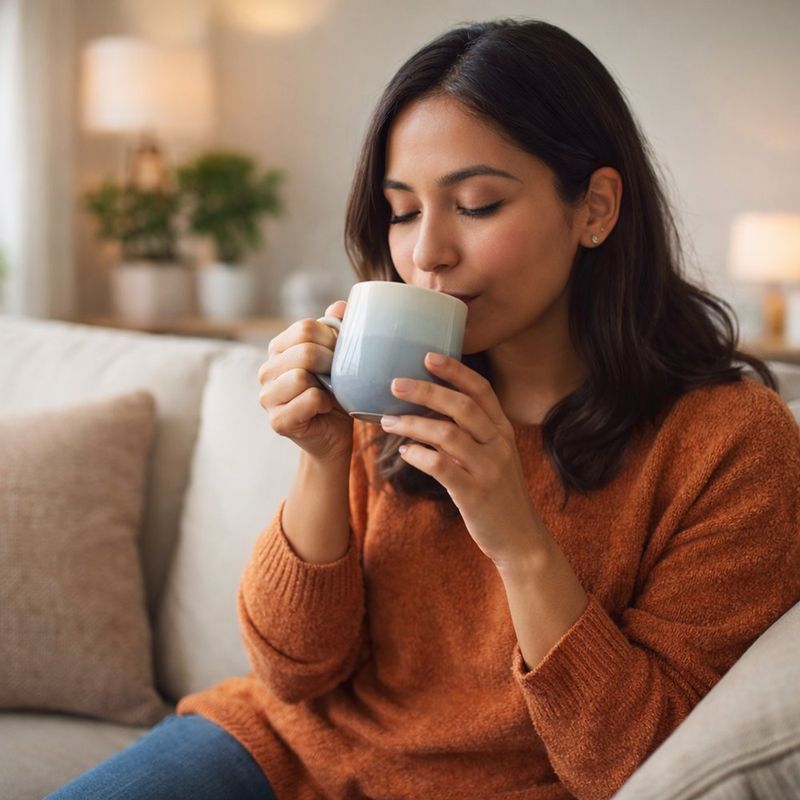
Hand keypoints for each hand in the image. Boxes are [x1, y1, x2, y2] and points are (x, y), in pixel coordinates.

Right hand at [258, 301, 352, 462]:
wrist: (335, 435)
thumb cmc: (337, 393)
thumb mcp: (339, 358)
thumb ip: (336, 329)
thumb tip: (340, 305)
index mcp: (278, 350)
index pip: (304, 327)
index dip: (332, 338)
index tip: (342, 353)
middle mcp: (266, 371)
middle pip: (303, 351)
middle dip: (331, 361)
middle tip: (340, 375)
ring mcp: (267, 397)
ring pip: (301, 376)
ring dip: (327, 385)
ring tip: (331, 392)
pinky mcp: (277, 421)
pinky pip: (309, 400)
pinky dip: (325, 404)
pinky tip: (326, 409)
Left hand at [380, 352, 546, 567]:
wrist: (520, 539)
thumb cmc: (497, 494)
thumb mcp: (491, 457)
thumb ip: (466, 435)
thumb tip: (426, 413)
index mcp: (503, 431)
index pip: (482, 391)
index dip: (455, 371)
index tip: (429, 356)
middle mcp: (499, 445)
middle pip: (462, 407)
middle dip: (426, 391)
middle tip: (395, 383)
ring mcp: (488, 469)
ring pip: (447, 434)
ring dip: (413, 423)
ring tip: (387, 420)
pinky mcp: (474, 494)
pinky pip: (441, 467)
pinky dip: (418, 455)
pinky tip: (404, 452)